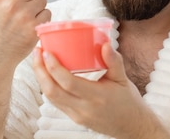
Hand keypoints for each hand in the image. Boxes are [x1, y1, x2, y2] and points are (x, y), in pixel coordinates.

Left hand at [33, 43, 169, 138]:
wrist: (131, 126)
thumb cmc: (128, 101)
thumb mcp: (123, 78)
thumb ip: (114, 61)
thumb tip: (104, 43)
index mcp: (97, 97)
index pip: (68, 83)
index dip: (54, 68)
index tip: (47, 52)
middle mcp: (84, 108)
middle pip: (52, 91)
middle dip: (40, 71)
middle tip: (37, 52)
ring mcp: (77, 115)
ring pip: (51, 98)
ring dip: (41, 78)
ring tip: (39, 60)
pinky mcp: (74, 118)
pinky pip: (56, 102)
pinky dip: (48, 86)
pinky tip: (47, 74)